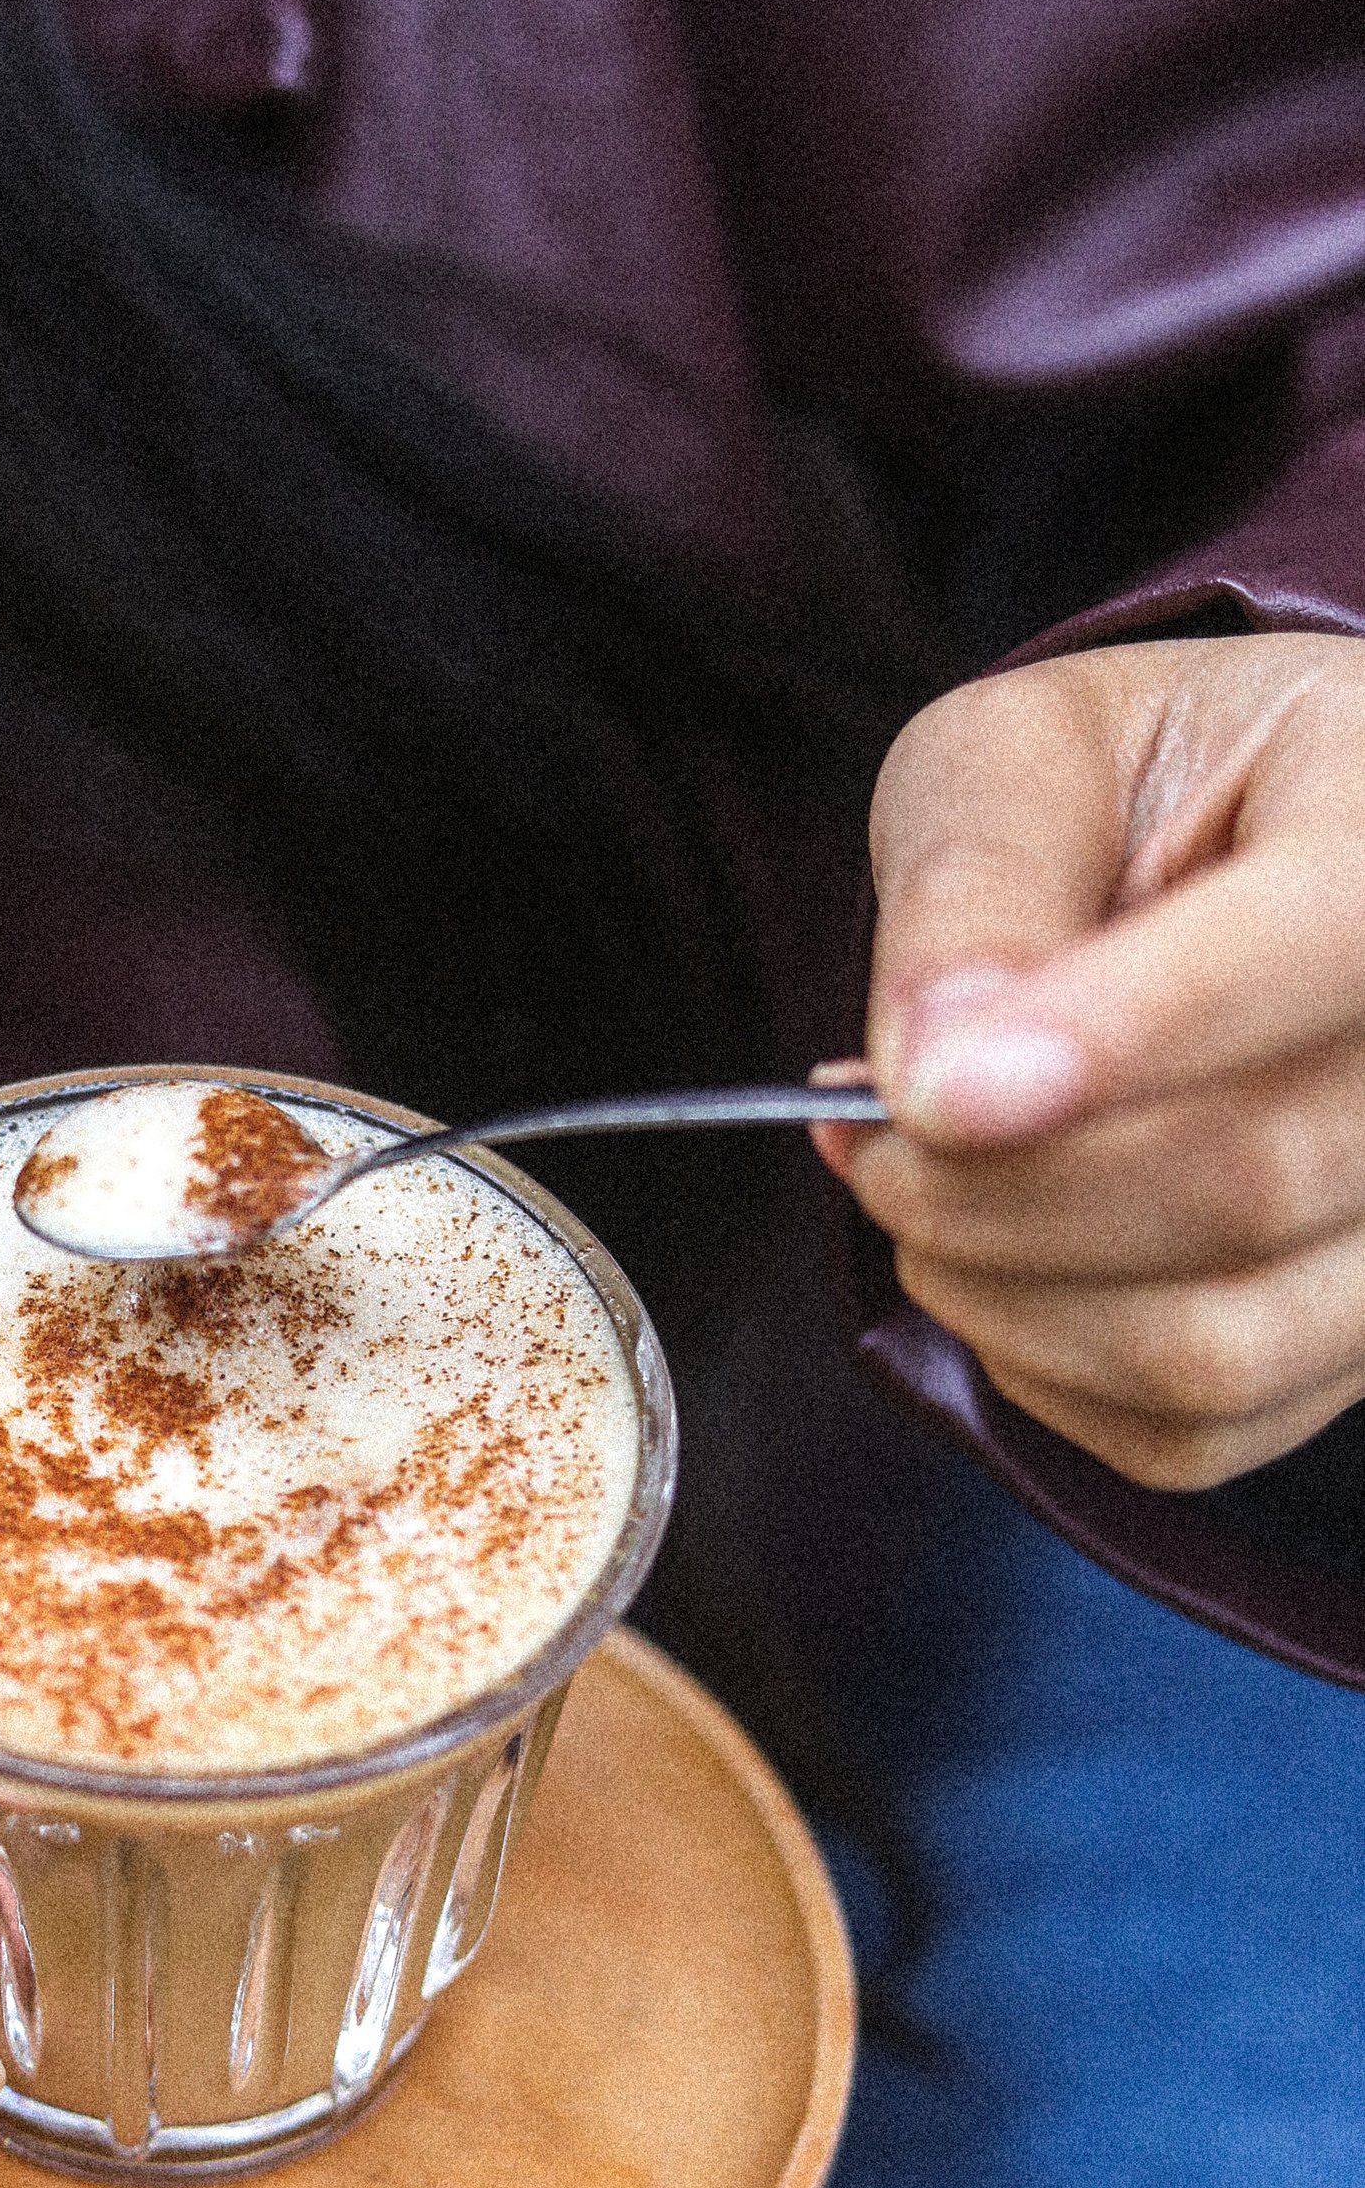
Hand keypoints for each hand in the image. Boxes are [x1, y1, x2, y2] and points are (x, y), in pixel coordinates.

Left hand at [818, 634, 1364, 1489]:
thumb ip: (977, 878)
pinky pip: (1200, 1428)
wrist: (1234, 866)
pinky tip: (1005, 1266)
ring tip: (920, 1196)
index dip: (1123, 1034)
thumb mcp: (1023, 758)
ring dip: (1003, 1297)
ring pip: (1220, 1341)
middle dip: (992, 1190)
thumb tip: (934, 1061)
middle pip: (1246, 1182)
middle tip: (868, 1139)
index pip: (1324, 943)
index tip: (931, 1095)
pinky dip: (1048, 1371)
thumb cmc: (1133, 797)